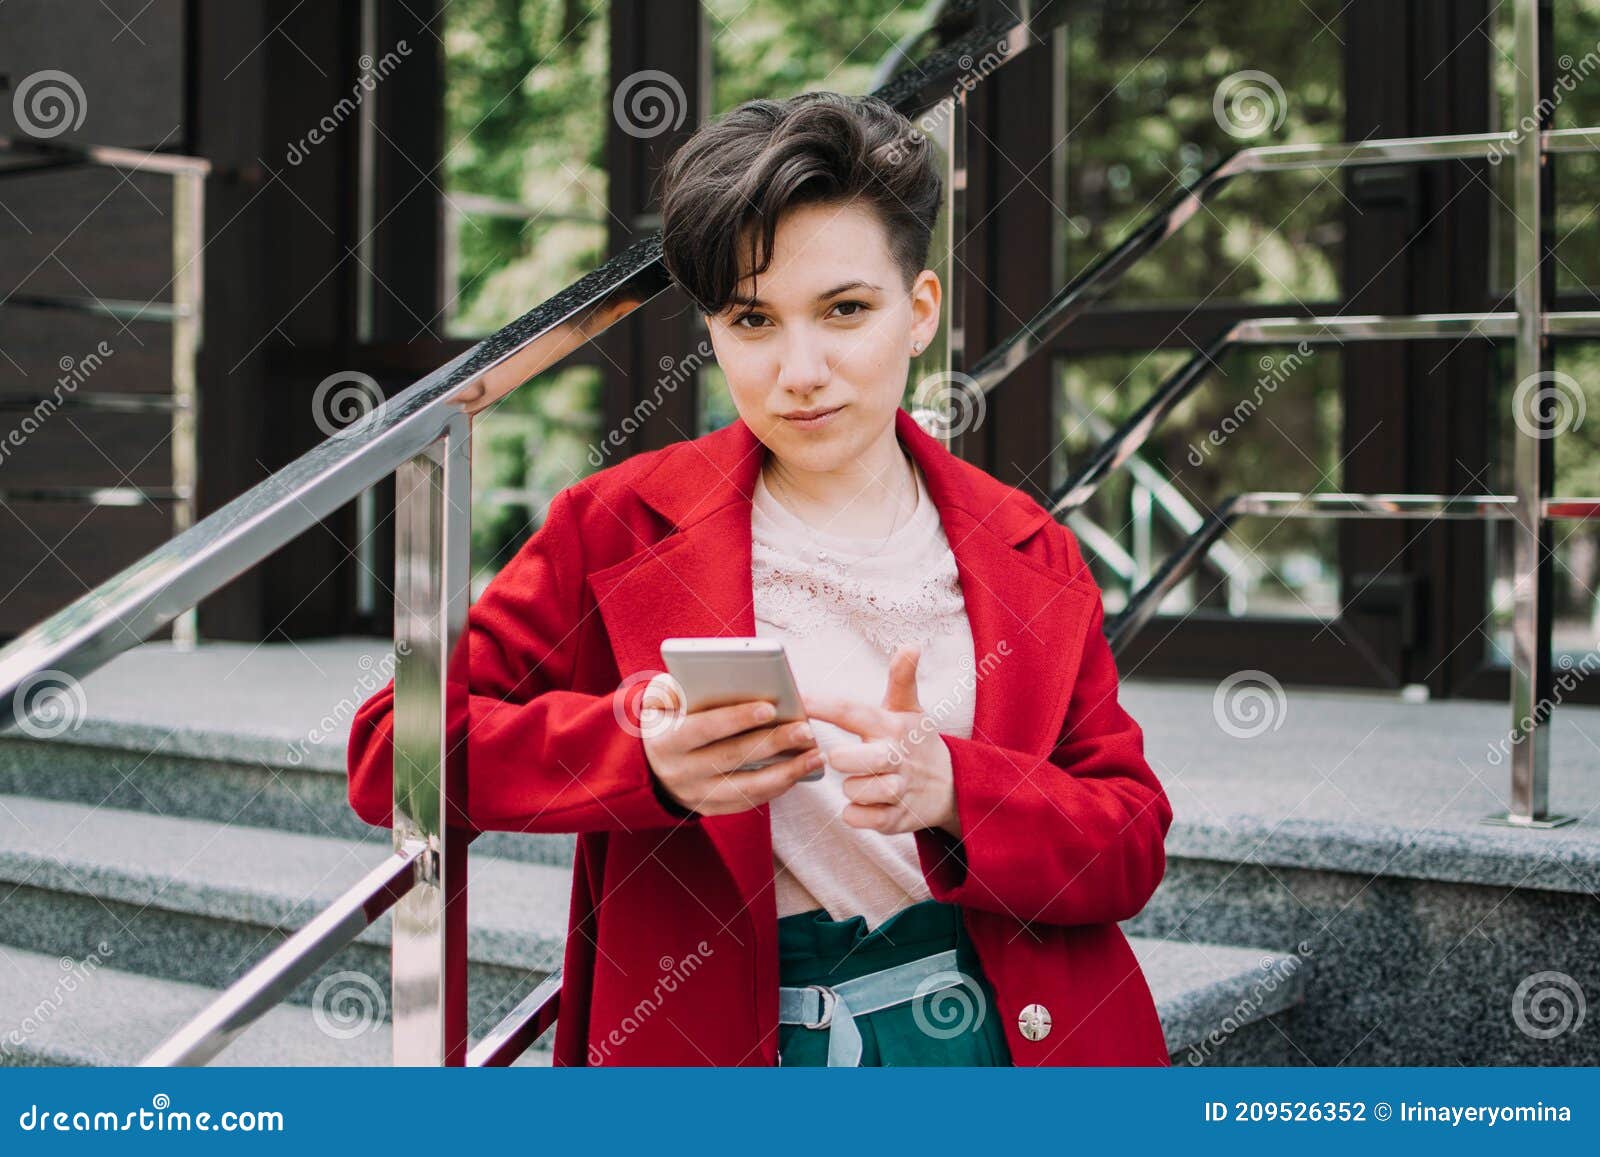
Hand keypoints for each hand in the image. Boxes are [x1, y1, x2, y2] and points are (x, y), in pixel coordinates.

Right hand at [639, 674, 822, 816]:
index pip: (703, 729)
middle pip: (732, 758)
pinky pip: (749, 801)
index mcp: (666, 742)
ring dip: (786, 772)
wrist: (649, 767)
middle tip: (805, 729)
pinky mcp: (712, 808)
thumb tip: (691, 681)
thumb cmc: (665, 722)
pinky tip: (801, 770)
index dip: (736, 718)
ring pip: (746, 787)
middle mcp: (680, 773)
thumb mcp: (656, 702)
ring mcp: (696, 795)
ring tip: (815, 755)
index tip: (770, 707)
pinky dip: (777, 787)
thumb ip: (668, 688)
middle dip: (772, 742)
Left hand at [801, 645, 960, 837]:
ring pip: (856, 791)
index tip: (797, 700)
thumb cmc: (915, 741)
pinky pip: (861, 818)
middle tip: (841, 756)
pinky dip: (856, 813)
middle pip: (853, 759)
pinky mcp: (897, 818)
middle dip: (841, 759)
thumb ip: (902, 678)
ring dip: (851, 788)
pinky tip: (865, 802)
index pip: (852, 712)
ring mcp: (898, 789)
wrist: (951, 785)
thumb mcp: (910, 708)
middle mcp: (895, 756)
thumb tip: (911, 645)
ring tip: (861, 779)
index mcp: (891, 725)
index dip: (822, 706)